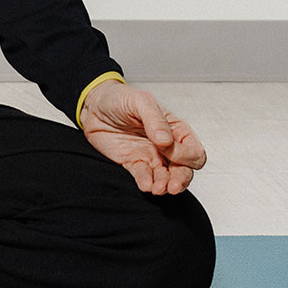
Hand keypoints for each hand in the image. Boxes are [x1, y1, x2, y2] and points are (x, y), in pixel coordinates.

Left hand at [78, 82, 205, 195]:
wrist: (94, 106)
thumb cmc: (120, 98)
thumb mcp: (140, 101)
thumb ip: (155, 119)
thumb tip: (165, 140)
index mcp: (174, 129)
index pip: (193, 150)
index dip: (185, 154)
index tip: (166, 147)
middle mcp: (166, 146)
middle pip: (185, 170)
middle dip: (181, 179)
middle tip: (173, 185)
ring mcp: (150, 156)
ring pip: (166, 178)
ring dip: (164, 185)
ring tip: (157, 188)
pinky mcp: (133, 163)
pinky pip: (144, 177)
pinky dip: (146, 183)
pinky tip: (145, 185)